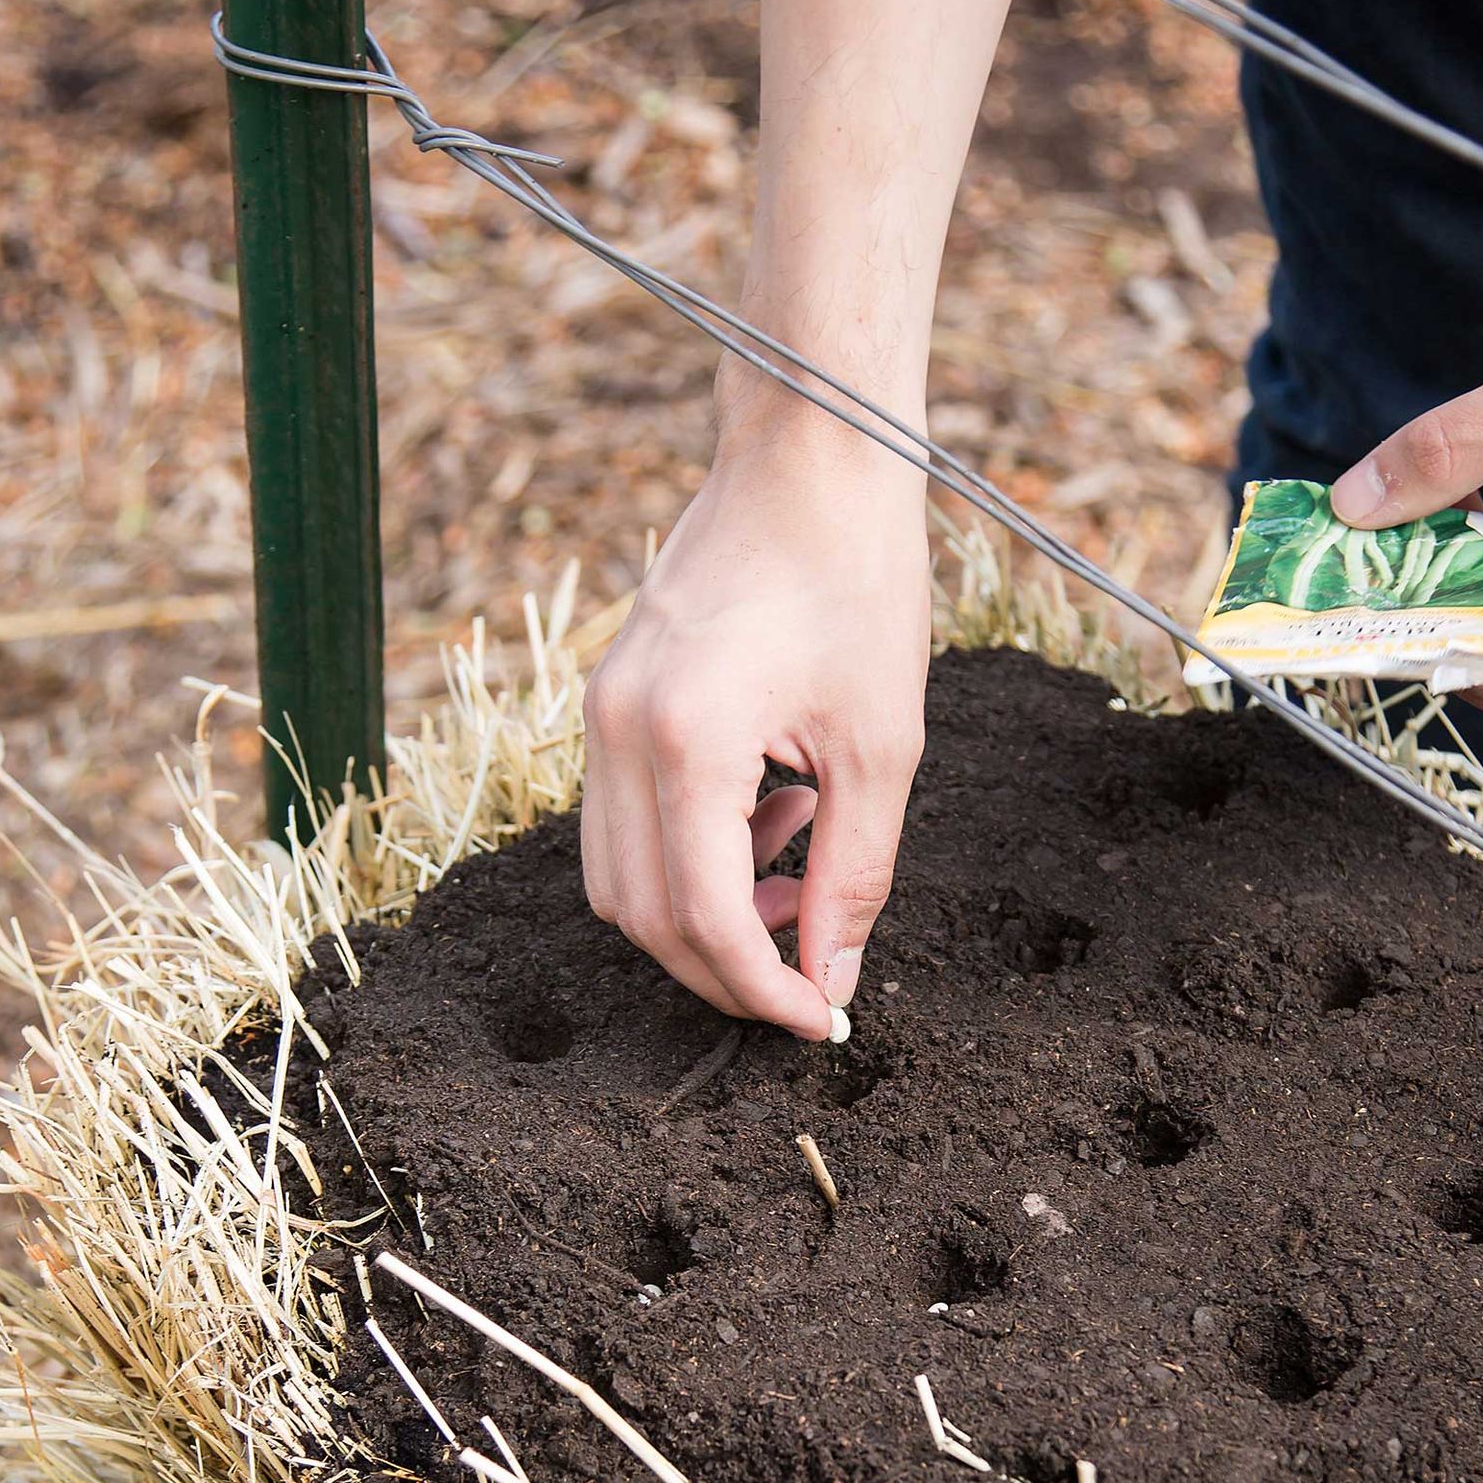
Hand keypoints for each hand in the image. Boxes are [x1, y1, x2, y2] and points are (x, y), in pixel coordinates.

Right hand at [580, 420, 929, 1037]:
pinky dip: (692, 856)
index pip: (706, 920)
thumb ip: (853, 877)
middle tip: (811, 975)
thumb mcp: (882, 745)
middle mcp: (618, 732)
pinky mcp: (608, 703)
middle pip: (642, 918)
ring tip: (802, 866)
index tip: (823, 1020)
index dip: (765, 991)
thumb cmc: (859, 580)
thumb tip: (832, 981)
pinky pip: (624, 823)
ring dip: (706, 915)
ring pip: (619, 881)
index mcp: (687, 740)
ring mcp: (600, 715)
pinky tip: (775, 812)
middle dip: (727, 970)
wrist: (808, 461)